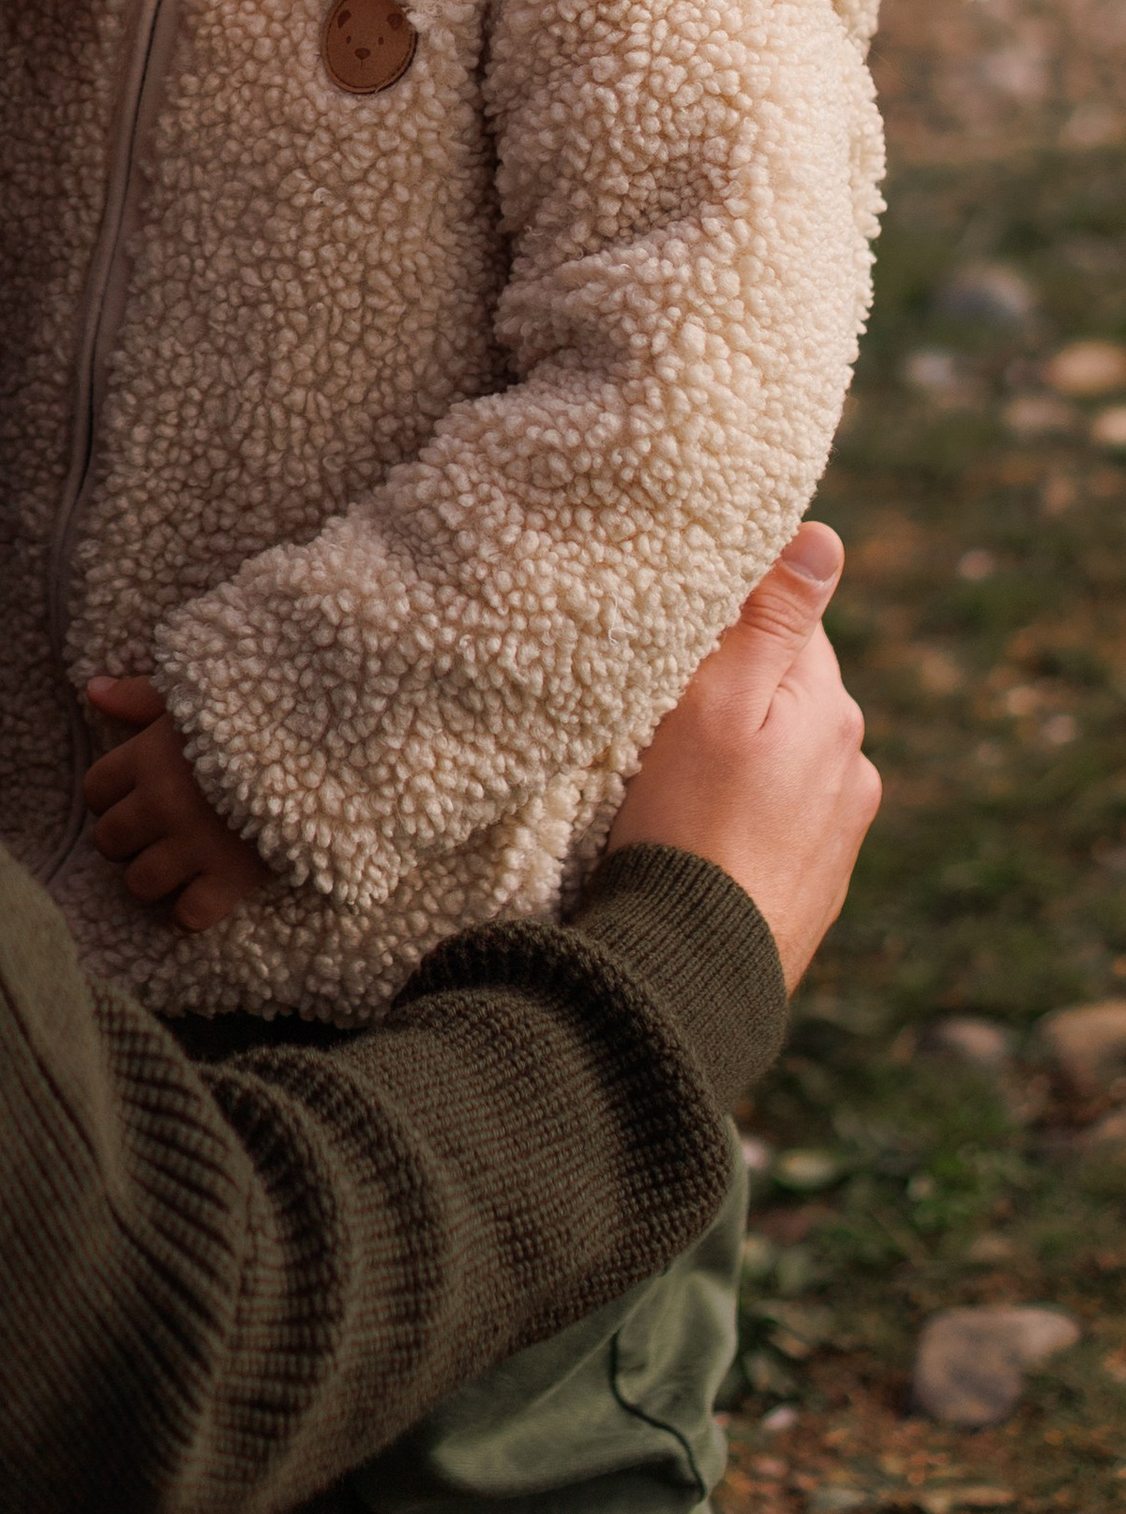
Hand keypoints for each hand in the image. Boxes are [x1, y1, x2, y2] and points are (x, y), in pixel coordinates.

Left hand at [83, 675, 263, 932]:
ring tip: (174, 863)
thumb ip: (140, 698)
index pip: (95, 790)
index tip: (133, 795)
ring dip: (151, 878)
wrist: (327, 745)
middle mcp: (162, 804)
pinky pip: (188, 915)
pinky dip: (190, 912)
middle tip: (152, 832)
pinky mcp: (231, 878)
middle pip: (108, 841)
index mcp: (148, 758)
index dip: (109, 796)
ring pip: (139, 883)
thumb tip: (93, 690)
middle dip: (125, 840)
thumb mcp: (196, 697)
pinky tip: (202, 892)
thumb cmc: (256, 716)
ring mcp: (194, 845)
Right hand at [604, 526, 878, 990]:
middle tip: (661, 701)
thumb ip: (768, 620)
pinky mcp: (814, 886)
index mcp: (831, 710)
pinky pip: (778, 820)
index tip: (677, 629)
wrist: (695, 975)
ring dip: (741, 753)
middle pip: (788, 692)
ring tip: (674, 774)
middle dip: (736, 687)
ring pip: (784, 758)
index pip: (790, 622)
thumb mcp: (716, 705)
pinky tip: (699, 829)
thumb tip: (823, 538)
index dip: (731, 616)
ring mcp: (839, 833)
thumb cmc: (690, 828)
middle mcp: (852, 767)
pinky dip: (744, 811)